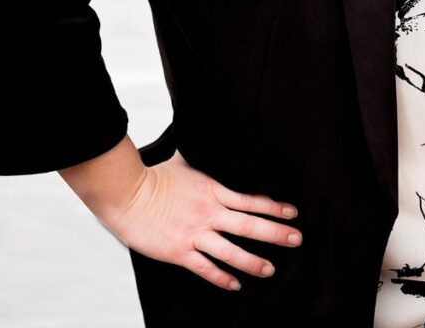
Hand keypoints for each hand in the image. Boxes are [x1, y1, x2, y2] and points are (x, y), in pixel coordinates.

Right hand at [103, 148, 301, 291]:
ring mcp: (195, 233)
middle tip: (296, 240)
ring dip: (253, 261)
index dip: (274, 207)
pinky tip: (235, 284)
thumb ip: (201, 159)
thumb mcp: (184, 162)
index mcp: (212, 190)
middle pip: (249, 225)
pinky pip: (205, 268)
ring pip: (232, 251)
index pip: (250, 200)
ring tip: (270, 269)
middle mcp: (209, 213)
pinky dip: (222, 278)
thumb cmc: (153, 177)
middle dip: (276, 234)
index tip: (292, 212)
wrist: (128, 194)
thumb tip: (208, 140)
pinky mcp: (179, 251)